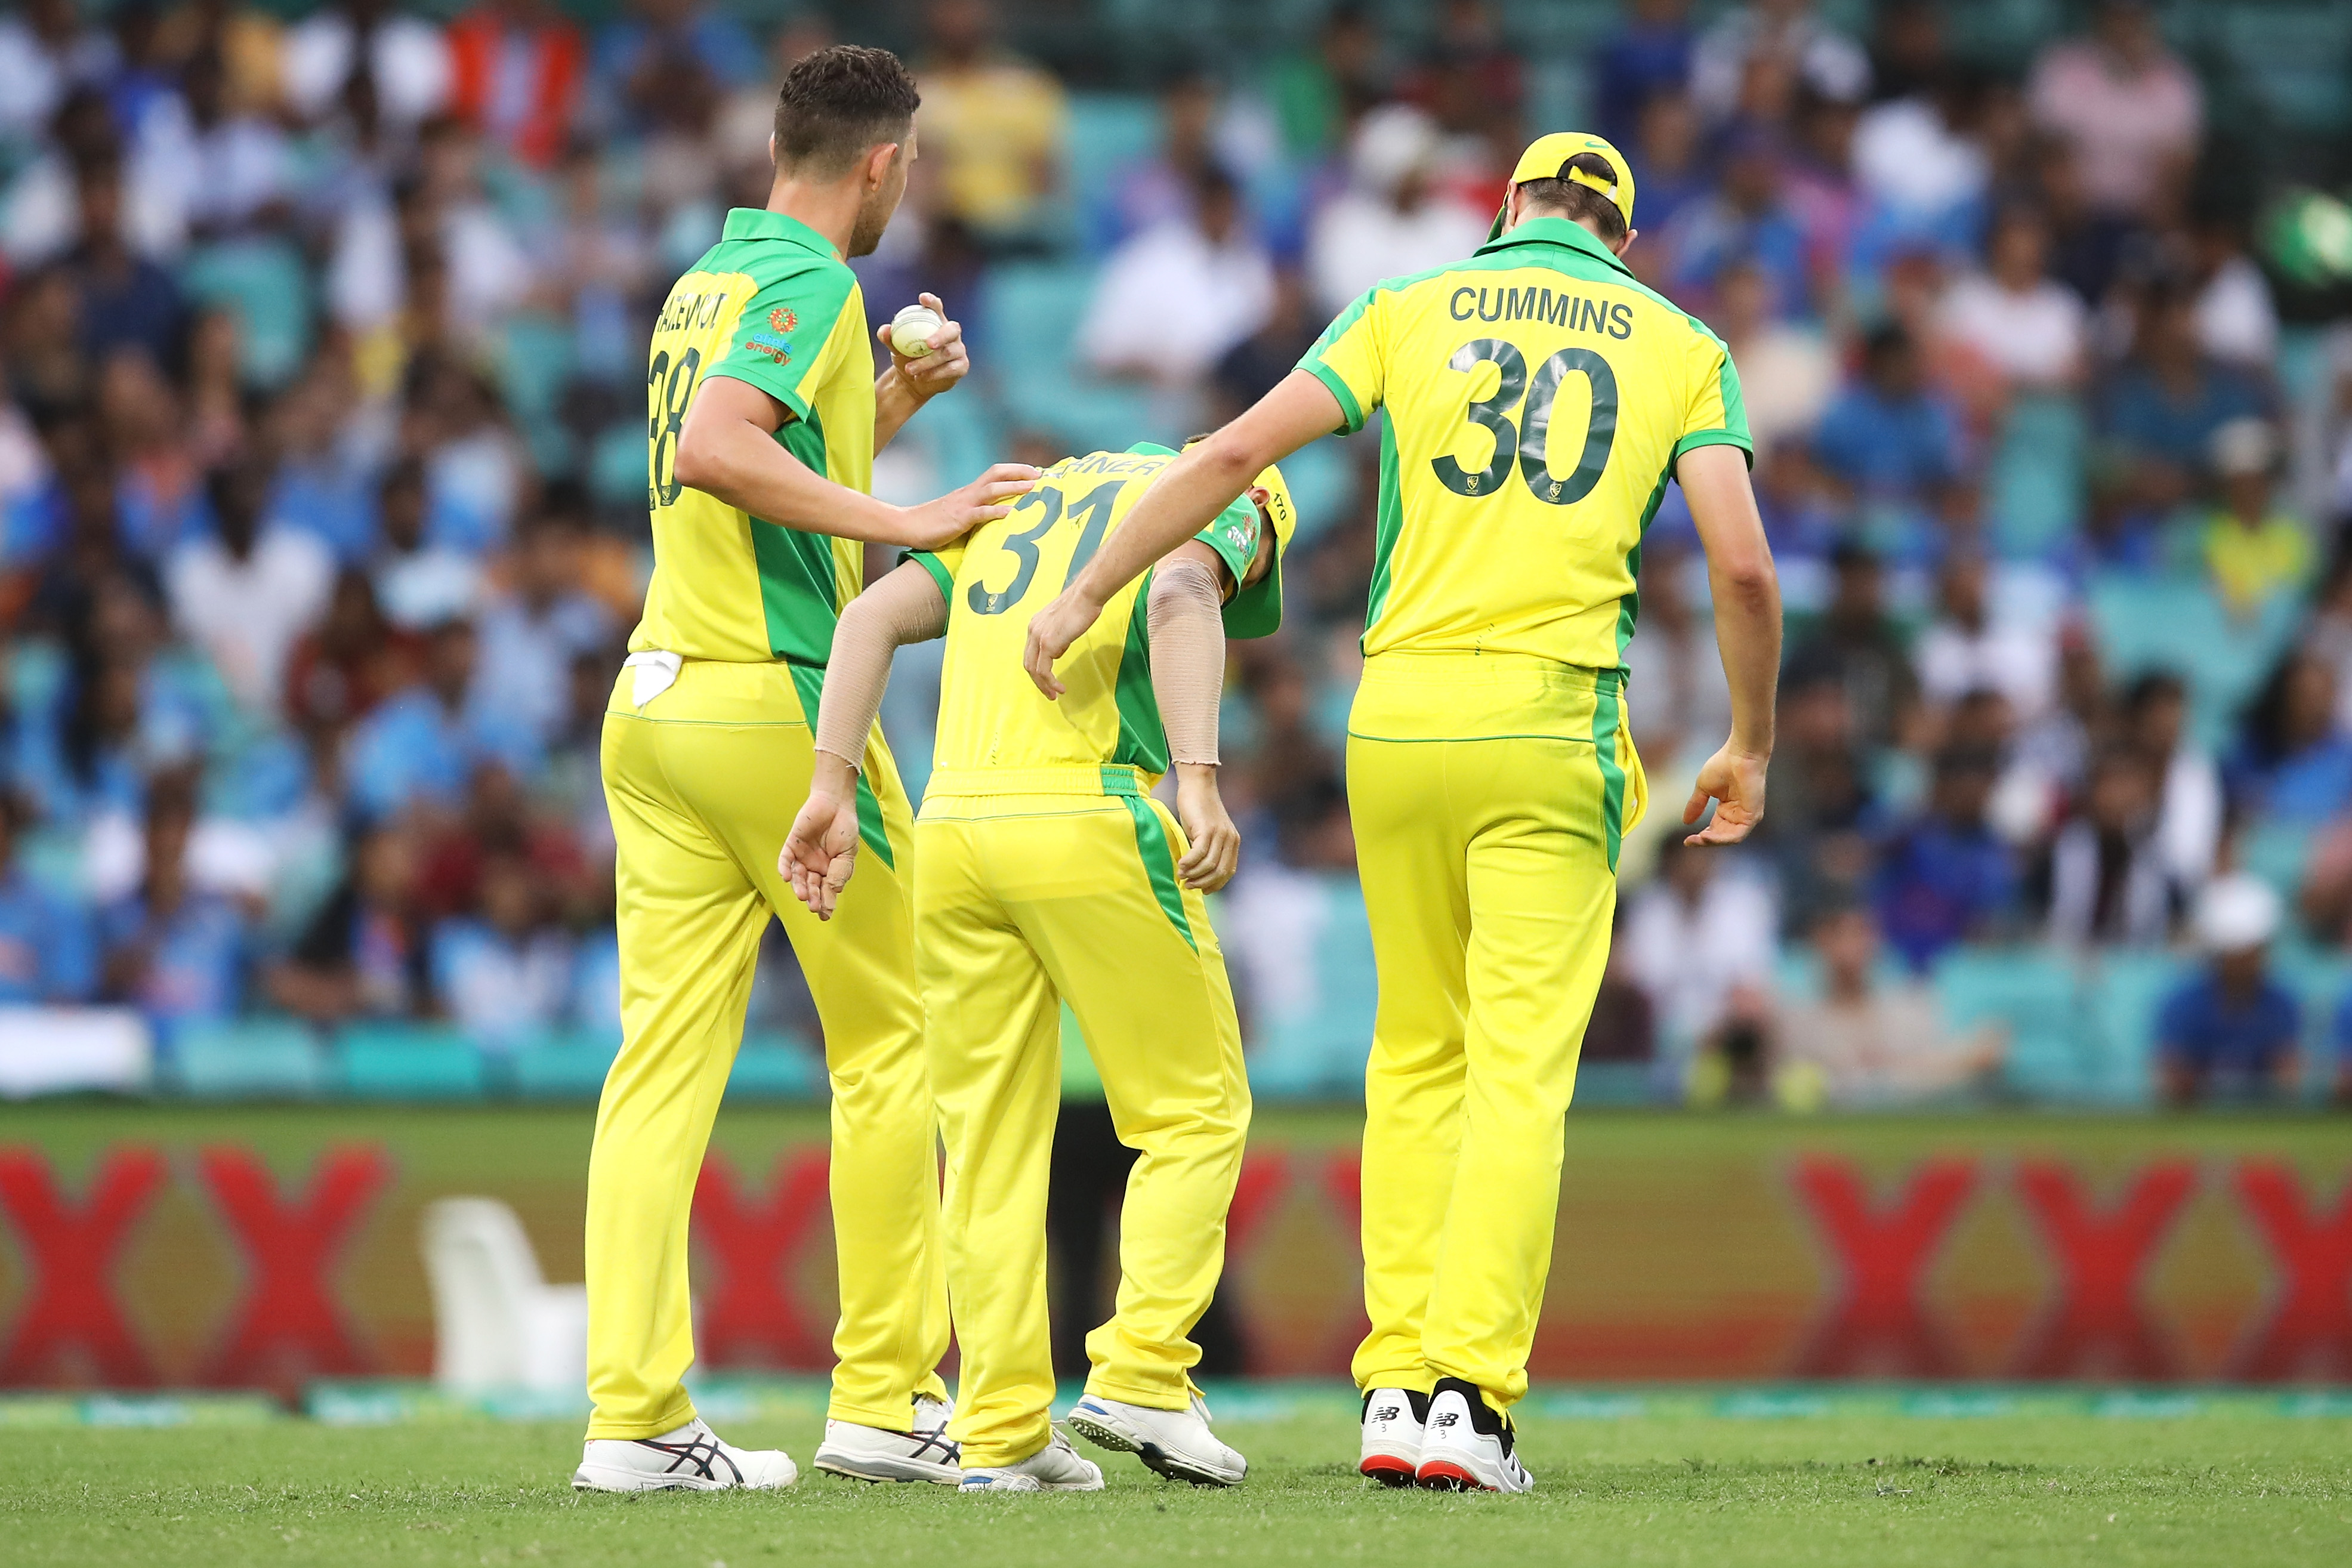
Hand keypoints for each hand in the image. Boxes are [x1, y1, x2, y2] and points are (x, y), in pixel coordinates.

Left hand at [780, 763, 861, 918]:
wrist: (835, 803)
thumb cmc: (844, 828)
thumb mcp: (848, 855)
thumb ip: (839, 874)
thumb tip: (834, 894)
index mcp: (830, 870)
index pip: (826, 890)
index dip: (825, 903)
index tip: (824, 915)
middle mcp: (814, 866)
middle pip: (811, 886)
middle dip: (812, 897)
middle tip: (812, 906)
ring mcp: (802, 856)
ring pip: (798, 876)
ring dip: (799, 886)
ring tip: (802, 895)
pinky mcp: (792, 845)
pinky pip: (785, 859)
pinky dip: (785, 868)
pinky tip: (788, 877)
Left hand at [877, 292, 969, 402]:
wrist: (915, 383)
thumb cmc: (907, 358)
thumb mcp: (896, 348)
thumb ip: (890, 338)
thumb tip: (885, 330)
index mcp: (936, 323)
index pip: (937, 308)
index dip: (933, 302)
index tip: (922, 298)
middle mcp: (951, 334)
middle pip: (952, 329)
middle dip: (941, 335)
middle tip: (928, 344)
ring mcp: (959, 350)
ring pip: (947, 353)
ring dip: (928, 361)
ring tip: (910, 369)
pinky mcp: (962, 366)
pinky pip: (950, 369)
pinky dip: (934, 373)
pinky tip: (921, 377)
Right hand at [897, 461, 1038, 550]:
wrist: (906, 525)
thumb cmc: (933, 523)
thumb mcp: (959, 513)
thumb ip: (976, 510)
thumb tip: (997, 515)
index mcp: (969, 491)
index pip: (995, 473)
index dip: (1015, 470)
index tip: (1035, 472)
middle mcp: (968, 493)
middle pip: (996, 474)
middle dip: (1019, 472)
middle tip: (1040, 475)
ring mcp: (963, 505)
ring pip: (992, 490)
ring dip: (1014, 487)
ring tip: (1033, 488)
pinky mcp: (958, 520)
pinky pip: (979, 514)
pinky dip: (995, 512)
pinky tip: (1009, 513)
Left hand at [1023, 584, 1106, 697]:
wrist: (1086, 596)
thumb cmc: (1081, 606)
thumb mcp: (1064, 624)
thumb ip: (1058, 638)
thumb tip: (1057, 652)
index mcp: (1035, 626)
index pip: (1031, 653)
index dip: (1038, 669)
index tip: (1048, 680)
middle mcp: (1032, 631)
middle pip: (1029, 663)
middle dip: (1038, 682)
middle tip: (1049, 693)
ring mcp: (1038, 637)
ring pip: (1034, 670)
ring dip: (1043, 686)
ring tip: (1054, 695)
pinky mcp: (1048, 644)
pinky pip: (1044, 670)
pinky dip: (1050, 682)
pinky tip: (1060, 688)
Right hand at [1172, 763, 1240, 891]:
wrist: (1197, 785)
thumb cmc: (1198, 810)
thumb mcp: (1207, 833)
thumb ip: (1207, 850)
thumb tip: (1196, 873)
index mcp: (1233, 842)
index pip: (1228, 872)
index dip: (1215, 884)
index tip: (1201, 890)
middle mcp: (1230, 839)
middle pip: (1219, 872)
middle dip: (1203, 883)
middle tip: (1187, 885)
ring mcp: (1220, 834)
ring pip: (1209, 865)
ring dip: (1193, 874)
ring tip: (1181, 875)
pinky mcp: (1207, 829)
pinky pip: (1199, 853)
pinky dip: (1189, 863)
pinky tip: (1180, 865)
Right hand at [1683, 742, 1767, 845]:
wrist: (1740, 754)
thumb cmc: (1724, 764)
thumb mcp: (1703, 788)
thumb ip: (1696, 805)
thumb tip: (1685, 822)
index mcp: (1728, 808)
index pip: (1715, 829)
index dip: (1701, 837)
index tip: (1686, 840)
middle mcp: (1739, 815)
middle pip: (1721, 836)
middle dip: (1705, 841)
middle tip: (1690, 842)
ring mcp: (1747, 816)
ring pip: (1729, 838)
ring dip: (1713, 842)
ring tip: (1699, 839)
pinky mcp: (1753, 816)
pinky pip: (1737, 835)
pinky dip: (1722, 838)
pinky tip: (1707, 836)